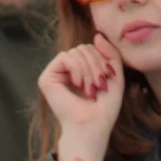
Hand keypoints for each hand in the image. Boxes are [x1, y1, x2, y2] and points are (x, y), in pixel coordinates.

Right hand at [38, 34, 123, 160]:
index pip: (91, 49)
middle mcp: (66, 72)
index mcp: (80, 71)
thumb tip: (96, 35)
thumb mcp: (114, 75)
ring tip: (89, 89)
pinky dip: (77, 69)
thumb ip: (110, 54)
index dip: (102, 60)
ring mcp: (55, 75)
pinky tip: (78, 84)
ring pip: (76, 51)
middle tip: (98, 86)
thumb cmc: (105, 108)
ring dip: (88, 69)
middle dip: (96, 64)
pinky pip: (65, 57)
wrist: (93, 125)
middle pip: (83, 48)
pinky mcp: (46, 79)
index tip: (107, 79)